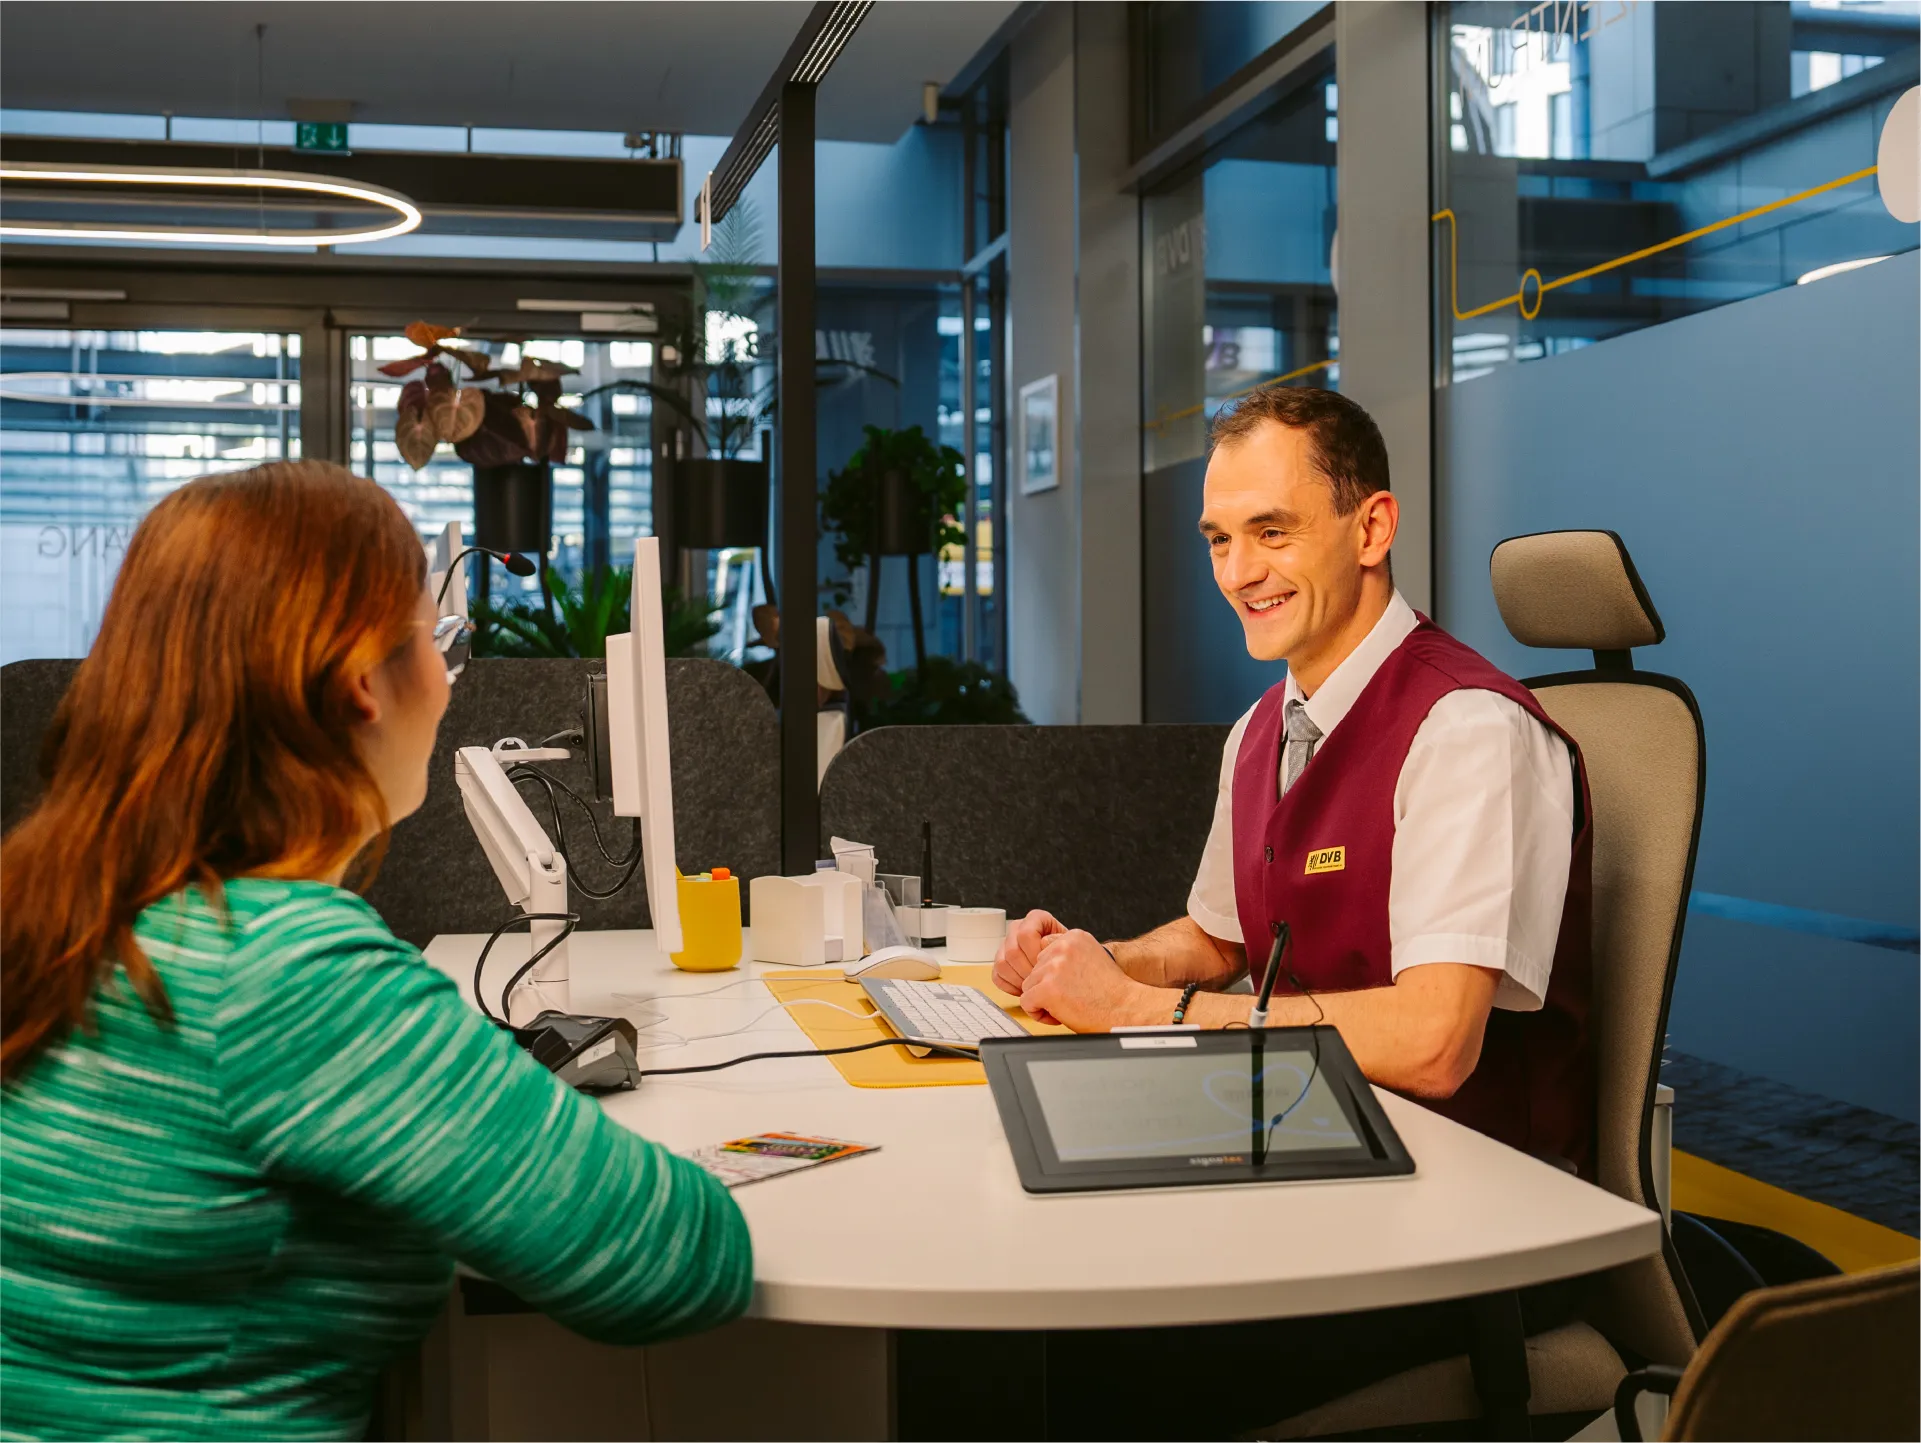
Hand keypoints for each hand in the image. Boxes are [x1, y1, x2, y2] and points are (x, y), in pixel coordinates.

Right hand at [993, 909, 1066, 998]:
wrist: (1068, 965)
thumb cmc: (1071, 955)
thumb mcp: (1070, 945)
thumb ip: (1058, 945)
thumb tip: (1044, 949)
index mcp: (1036, 918)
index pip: (1026, 934)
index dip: (1035, 954)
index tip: (1047, 966)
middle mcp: (1017, 928)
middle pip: (1012, 951)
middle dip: (1028, 970)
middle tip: (1041, 981)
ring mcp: (1006, 944)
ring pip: (1002, 964)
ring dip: (1019, 980)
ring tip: (1035, 986)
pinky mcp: (1000, 961)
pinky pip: (997, 975)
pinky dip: (1010, 986)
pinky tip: (1025, 989)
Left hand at [1019, 929, 1155, 1032]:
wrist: (1126, 1009)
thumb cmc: (1112, 991)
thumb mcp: (1092, 958)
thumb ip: (1070, 954)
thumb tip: (1045, 960)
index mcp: (1074, 937)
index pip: (1044, 950)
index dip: (1052, 972)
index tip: (1066, 983)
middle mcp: (1063, 947)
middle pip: (1034, 969)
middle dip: (1046, 987)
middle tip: (1068, 997)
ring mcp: (1054, 966)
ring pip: (1028, 985)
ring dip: (1042, 1000)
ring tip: (1066, 1005)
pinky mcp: (1048, 987)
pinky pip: (1027, 1002)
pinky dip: (1038, 1013)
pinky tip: (1059, 1014)